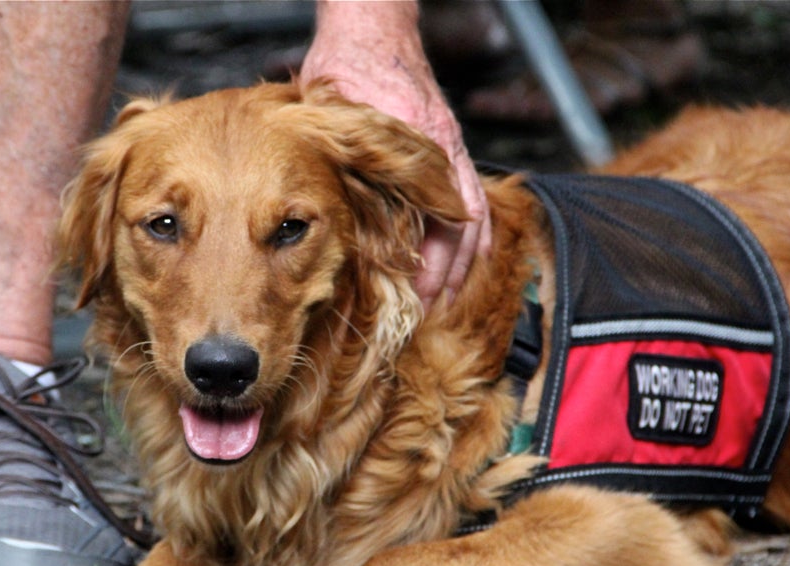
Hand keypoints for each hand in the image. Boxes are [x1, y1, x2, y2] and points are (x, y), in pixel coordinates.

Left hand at [302, 0, 491, 310]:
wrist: (373, 29)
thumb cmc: (348, 67)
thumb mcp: (334, 116)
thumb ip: (338, 160)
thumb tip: (318, 214)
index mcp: (418, 149)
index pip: (438, 224)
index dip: (431, 267)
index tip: (417, 299)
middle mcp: (442, 151)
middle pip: (461, 228)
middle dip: (448, 275)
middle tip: (428, 312)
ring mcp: (450, 148)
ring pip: (471, 216)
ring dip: (461, 261)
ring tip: (445, 298)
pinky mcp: (447, 146)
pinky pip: (469, 197)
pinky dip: (469, 235)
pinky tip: (459, 259)